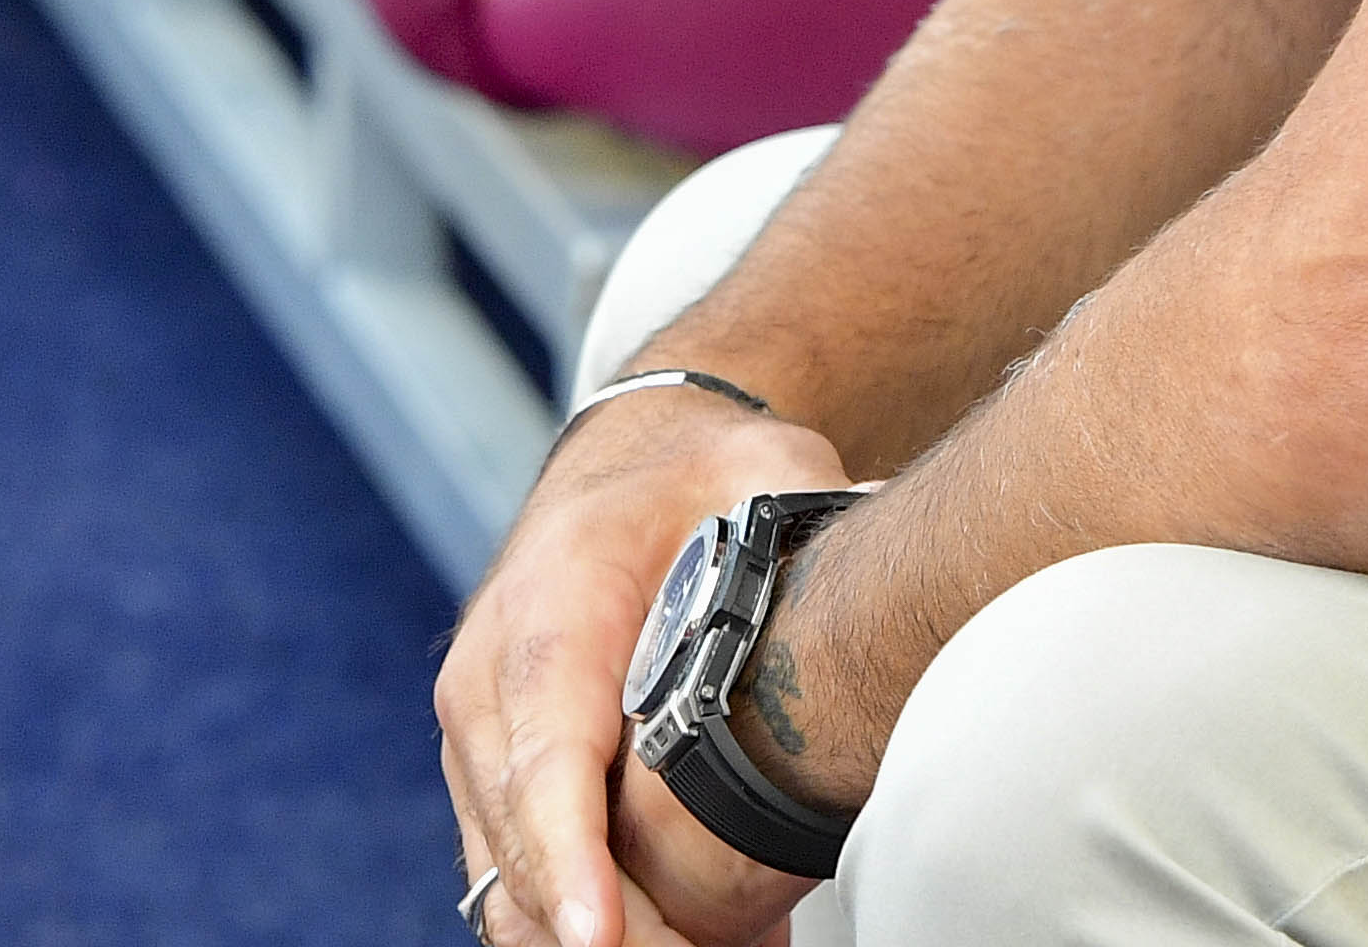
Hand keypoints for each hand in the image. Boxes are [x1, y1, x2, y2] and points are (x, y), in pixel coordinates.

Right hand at [439, 389, 848, 946]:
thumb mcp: (763, 475)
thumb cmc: (692, 481)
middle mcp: (488, 681)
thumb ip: (810, 519)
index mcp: (548, 608)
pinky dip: (580, 929)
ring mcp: (478, 740)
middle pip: (521, 841)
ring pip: (506, 883)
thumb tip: (889, 580)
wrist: (625, 468)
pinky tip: (681, 946)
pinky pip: (512, 882)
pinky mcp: (491, 782)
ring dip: (592, 938)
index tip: (597, 933)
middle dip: (600, 930)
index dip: (568, 850)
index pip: (543, 747)